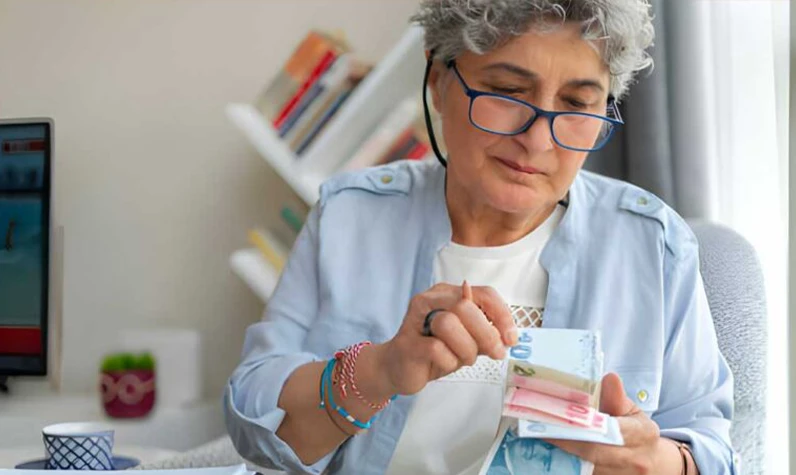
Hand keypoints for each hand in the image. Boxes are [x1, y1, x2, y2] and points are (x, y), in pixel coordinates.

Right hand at [376, 282, 516, 395]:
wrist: (397, 369)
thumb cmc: (434, 351)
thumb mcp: (466, 339)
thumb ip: (484, 332)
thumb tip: (507, 336)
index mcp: (449, 294)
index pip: (484, 293)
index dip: (502, 315)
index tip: (511, 338)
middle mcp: (431, 299)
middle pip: (466, 306)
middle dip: (486, 334)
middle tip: (496, 353)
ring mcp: (416, 318)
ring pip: (449, 324)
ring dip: (465, 349)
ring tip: (462, 359)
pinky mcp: (408, 342)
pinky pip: (437, 349)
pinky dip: (448, 362)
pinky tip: (442, 364)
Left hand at [548, 373, 664, 474]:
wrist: (650, 462)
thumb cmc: (636, 431)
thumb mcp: (631, 410)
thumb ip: (616, 396)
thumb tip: (609, 378)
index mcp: (643, 434)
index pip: (607, 430)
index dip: (578, 426)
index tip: (553, 419)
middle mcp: (636, 460)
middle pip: (592, 452)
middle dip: (563, 440)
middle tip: (538, 429)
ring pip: (586, 468)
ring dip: (562, 455)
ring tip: (540, 439)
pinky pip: (584, 474)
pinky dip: (567, 465)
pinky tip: (551, 454)